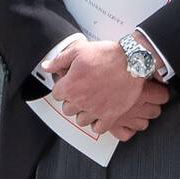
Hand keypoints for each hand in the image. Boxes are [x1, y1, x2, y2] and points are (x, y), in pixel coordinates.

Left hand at [43, 38, 169, 138]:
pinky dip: (97, 124)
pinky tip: (99, 115)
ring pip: (81, 120)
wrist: (132, 61)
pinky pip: (98, 128)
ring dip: (83, 113)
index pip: (56, 94)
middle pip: (67, 109)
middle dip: (72, 101)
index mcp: (71, 86)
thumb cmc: (107, 55)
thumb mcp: (79, 50)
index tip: (69, 84)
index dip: (63, 88)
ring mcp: (96, 110)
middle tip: (80, 93)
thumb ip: (59, 60)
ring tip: (89, 104)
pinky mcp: (110, 115)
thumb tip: (47, 67)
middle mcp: (81, 101)